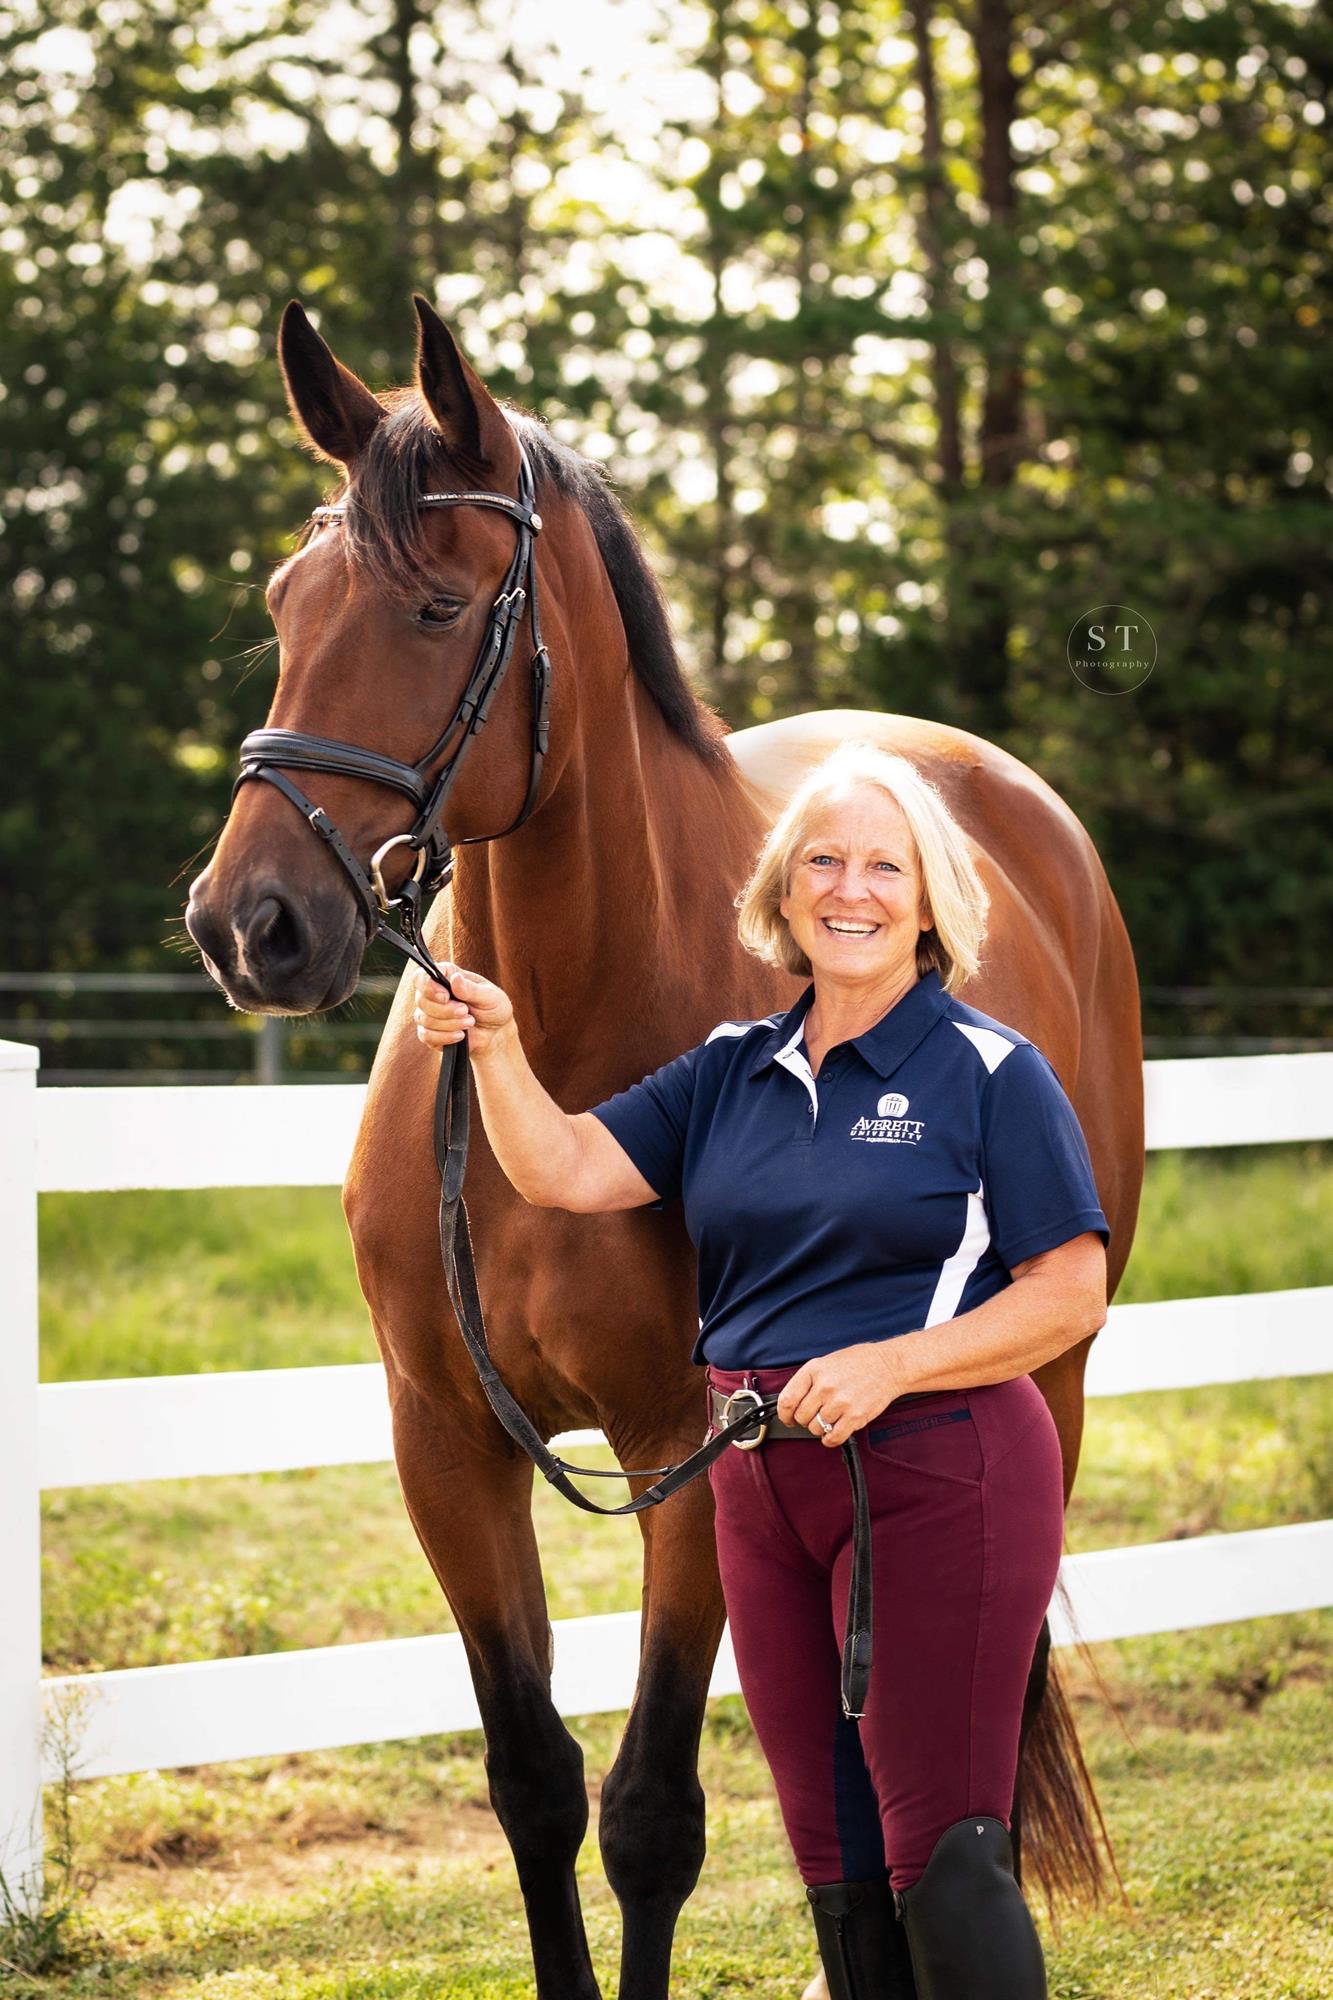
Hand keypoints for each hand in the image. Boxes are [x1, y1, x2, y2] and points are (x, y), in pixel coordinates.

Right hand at [412, 965, 514, 1061]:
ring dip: (449, 1024)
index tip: (446, 997)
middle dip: (445, 1010)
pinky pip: (426, 1036)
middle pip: (421, 1000)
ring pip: (424, 1019)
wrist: (495, 1033)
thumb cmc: (493, 1008)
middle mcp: (433, 993)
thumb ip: (472, 989)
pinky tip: (460, 1035)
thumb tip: (455, 978)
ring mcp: (429, 1013)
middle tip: (466, 1011)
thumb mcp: (490, 997)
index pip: (422, 976)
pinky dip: (445, 1037)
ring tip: (470, 1022)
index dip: (428, 987)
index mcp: (446, 976)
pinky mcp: (430, 1032)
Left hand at [777, 1341, 914, 1447]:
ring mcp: (840, 1402)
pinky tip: (833, 1432)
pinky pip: (834, 1437)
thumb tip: (793, 1404)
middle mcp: (825, 1387)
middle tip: (815, 1415)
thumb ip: (809, 1381)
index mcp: (814, 1370)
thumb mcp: (826, 1362)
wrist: (889, 1366)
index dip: (784, 1414)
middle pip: (801, 1417)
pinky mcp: (855, 1416)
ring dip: (820, 1428)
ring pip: (816, 1428)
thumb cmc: (859, 1362)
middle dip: (805, 1420)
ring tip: (829, 1418)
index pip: (787, 1400)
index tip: (787, 1418)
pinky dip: (830, 1439)